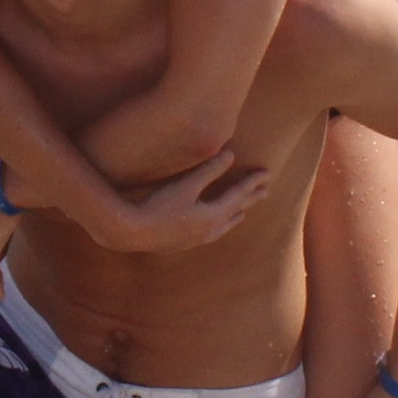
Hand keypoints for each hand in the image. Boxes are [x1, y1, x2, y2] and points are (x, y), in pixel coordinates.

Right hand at [122, 150, 268, 252]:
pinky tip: (211, 227)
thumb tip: (230, 154)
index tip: (266, 173)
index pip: (238, 195)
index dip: (252, 182)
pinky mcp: (183, 243)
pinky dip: (219, 226)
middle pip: (235, 212)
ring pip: (223, 226)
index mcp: (212, 216)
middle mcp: (208, 231)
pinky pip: (210, 234)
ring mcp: (196, 239)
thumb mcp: (185, 185)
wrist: (132, 233)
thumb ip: (209, 170)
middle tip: (265, 191)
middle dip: (250, 199)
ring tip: (242, 212)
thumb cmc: (158, 206)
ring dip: (235, 216)